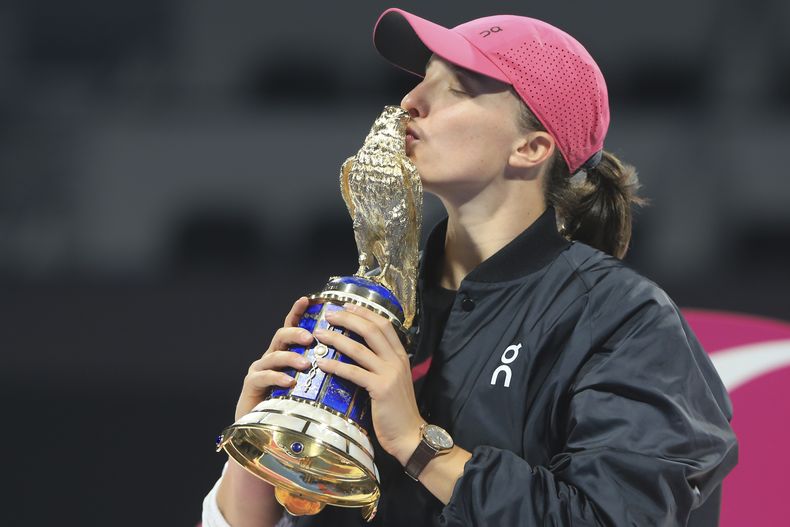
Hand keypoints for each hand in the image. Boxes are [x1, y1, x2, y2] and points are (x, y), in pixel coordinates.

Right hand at [234, 296, 313, 420]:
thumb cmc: (293, 406)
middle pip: (281, 335)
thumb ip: (323, 370)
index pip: (291, 327)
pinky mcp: (252, 384)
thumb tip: (351, 362)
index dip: (297, 312)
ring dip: (290, 357)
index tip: (307, 300)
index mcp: (286, 353)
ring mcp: (260, 369)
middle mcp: (271, 356)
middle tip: (311, 337)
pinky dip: (277, 377)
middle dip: (296, 333)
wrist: (265, 431)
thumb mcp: (310, 384)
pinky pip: (264, 376)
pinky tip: (289, 381)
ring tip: (305, 364)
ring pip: (273, 355)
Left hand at [313, 303, 425, 464]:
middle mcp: (396, 360)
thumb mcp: (393, 380)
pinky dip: (336, 365)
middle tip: (330, 315)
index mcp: (400, 355)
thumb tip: (358, 351)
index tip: (347, 306)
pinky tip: (322, 363)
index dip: (364, 313)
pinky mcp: (381, 389)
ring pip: (360, 348)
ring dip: (337, 339)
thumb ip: (380, 364)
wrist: (410, 434)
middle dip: (349, 319)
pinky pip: (354, 372)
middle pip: (371, 330)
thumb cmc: (397, 409)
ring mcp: (389, 373)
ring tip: (320, 334)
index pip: (383, 325)